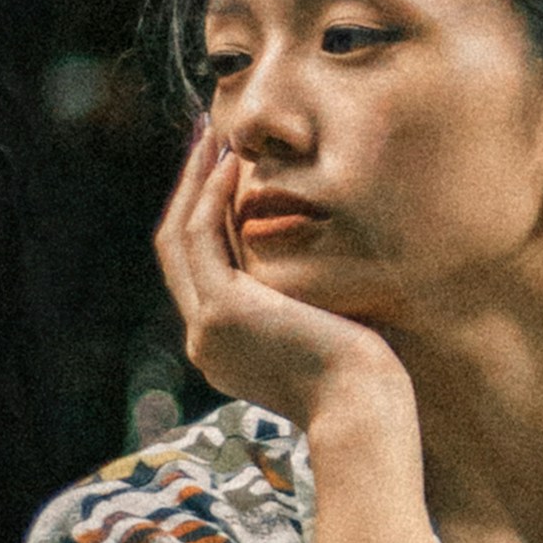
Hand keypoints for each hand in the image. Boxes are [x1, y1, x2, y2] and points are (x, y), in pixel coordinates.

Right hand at [153, 117, 413, 437]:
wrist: (364, 406)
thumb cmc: (362, 375)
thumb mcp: (320, 331)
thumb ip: (299, 301)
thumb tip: (314, 265)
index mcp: (224, 349)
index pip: (200, 272)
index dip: (204, 218)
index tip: (220, 175)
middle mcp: (204, 340)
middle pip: (178, 251)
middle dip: (188, 191)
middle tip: (203, 140)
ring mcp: (205, 327)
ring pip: (180, 238)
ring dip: (194, 183)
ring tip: (212, 136)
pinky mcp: (220, 310)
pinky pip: (202, 236)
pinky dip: (210, 195)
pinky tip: (230, 162)